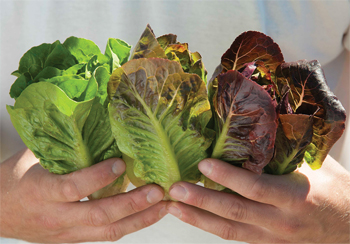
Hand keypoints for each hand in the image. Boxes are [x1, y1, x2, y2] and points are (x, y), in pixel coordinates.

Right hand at [0, 149, 165, 242]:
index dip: (98, 177)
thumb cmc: (12, 181)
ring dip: (139, 219)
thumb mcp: (30, 159)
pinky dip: (129, 225)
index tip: (121, 164)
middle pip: (98, 214)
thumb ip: (59, 148)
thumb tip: (87, 124)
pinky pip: (105, 235)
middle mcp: (55, 216)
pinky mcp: (73, 240)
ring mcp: (66, 232)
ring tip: (163, 205)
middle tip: (157, 190)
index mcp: (41, 191)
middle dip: (132, 203)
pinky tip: (147, 215)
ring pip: (107, 231)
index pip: (73, 187)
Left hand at [166, 156, 349, 242]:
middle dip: (201, 201)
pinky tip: (193, 217)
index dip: (228, 177)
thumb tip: (259, 122)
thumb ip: (286, 150)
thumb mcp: (315, 165)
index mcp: (294, 196)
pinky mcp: (265, 243)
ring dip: (198, 218)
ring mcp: (272, 236)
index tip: (203, 165)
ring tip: (173, 206)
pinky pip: (234, 236)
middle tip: (174, 189)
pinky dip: (210, 226)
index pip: (255, 187)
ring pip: (229, 230)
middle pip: (235, 212)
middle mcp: (280, 220)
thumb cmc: (334, 190)